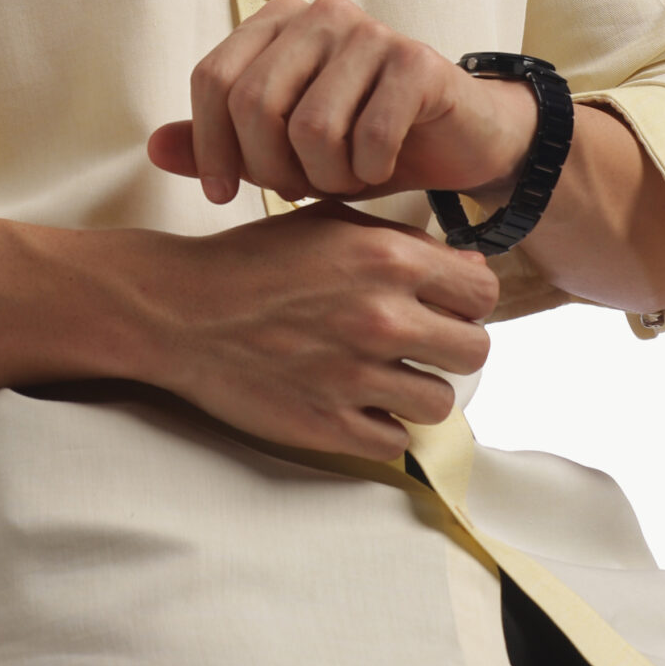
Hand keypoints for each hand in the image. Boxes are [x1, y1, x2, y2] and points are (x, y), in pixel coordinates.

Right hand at [136, 195, 496, 460]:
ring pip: (439, 402)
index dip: (466, 299)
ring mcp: (357, 376)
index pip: (483, 291)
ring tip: (381, 376)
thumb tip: (468, 269)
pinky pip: (394, 442)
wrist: (181, 310)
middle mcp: (382, 317)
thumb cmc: (253, 261)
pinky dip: (380, 426)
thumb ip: (401, 241)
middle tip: (417, 344)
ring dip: (415, 390)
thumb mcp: (328, 223)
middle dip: (449, 346)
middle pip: (474, 351)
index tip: (443, 305)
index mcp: (387, 258)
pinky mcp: (329, 425)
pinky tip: (354, 403)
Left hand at [147, 0, 536, 208]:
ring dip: (322, 176)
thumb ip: (217, 144)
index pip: (212, 79)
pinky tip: (379, 169)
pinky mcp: (417, 61)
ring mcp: (371, 31)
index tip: (224, 194)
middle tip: (295, 190)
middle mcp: (320, 13)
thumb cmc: (359, 142)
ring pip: (311, 126)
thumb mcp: (280, 150)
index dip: (210, 145)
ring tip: (340, 178)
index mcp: (277, 20)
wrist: (455, 140)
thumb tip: (152, 148)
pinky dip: (367, 171)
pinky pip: (368, 134)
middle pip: (254, 103)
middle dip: (268, 168)